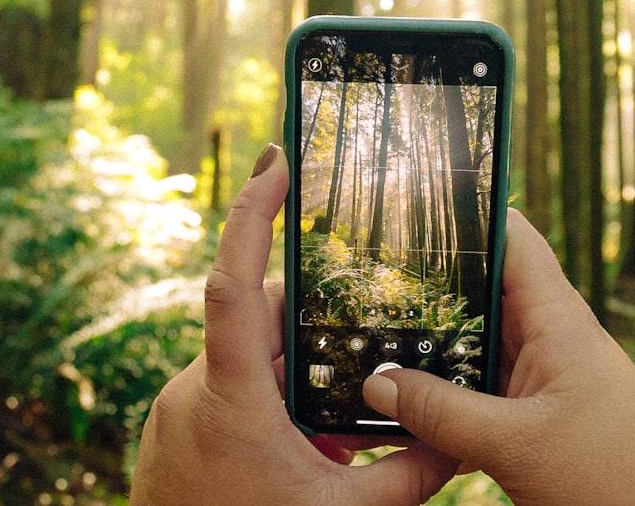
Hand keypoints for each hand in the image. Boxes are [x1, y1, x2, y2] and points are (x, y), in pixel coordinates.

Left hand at [130, 144, 457, 505]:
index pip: (233, 283)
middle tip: (362, 338)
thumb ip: (410, 474)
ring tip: (334, 424)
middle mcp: (192, 391)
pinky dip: (267, 401)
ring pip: (244, 360)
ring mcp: (175, 410)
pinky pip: (225, 391)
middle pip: (258, 323)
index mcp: (230, 398)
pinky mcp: (171, 431)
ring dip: (292, 374)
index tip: (275, 160)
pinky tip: (303, 444)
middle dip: (313, 328)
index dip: (251, 214)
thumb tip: (462, 438)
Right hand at [358, 209, 634, 505]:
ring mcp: (546, 377)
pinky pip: (484, 383)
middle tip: (371, 268)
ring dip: (437, 338)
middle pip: (486, 288)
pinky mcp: (538, 413)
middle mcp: (553, 339)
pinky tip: (408, 392)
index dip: (472, 210)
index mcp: (561, 323)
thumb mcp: (514, 445)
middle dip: (435, 280)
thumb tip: (377, 382)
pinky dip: (449, 383)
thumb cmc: (611, 483)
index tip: (418, 193)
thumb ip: (442, 412)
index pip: (514, 239)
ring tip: (374, 324)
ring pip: (480, 340)